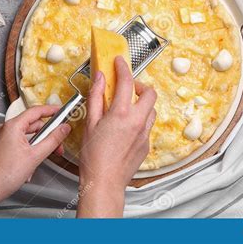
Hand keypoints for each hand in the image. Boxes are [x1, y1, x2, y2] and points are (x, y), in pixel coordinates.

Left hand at [0, 106, 70, 201]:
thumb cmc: (4, 175)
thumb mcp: (35, 156)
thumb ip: (53, 140)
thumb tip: (64, 128)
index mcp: (13, 126)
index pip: (36, 111)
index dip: (51, 110)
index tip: (62, 111)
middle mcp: (6, 129)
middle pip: (34, 125)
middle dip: (48, 136)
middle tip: (58, 145)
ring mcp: (3, 137)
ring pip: (28, 135)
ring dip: (39, 146)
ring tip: (43, 159)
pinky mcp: (3, 146)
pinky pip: (21, 143)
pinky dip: (30, 150)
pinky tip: (32, 164)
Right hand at [77, 56, 156, 217]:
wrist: (105, 182)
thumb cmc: (94, 156)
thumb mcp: (90, 123)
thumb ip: (96, 97)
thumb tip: (100, 79)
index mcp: (121, 114)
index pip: (127, 82)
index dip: (123, 68)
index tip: (119, 62)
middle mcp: (138, 121)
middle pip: (150, 93)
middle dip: (140, 85)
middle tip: (127, 88)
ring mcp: (145, 133)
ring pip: (152, 109)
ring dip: (142, 103)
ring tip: (126, 108)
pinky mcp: (146, 144)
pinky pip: (148, 125)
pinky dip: (140, 119)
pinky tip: (126, 127)